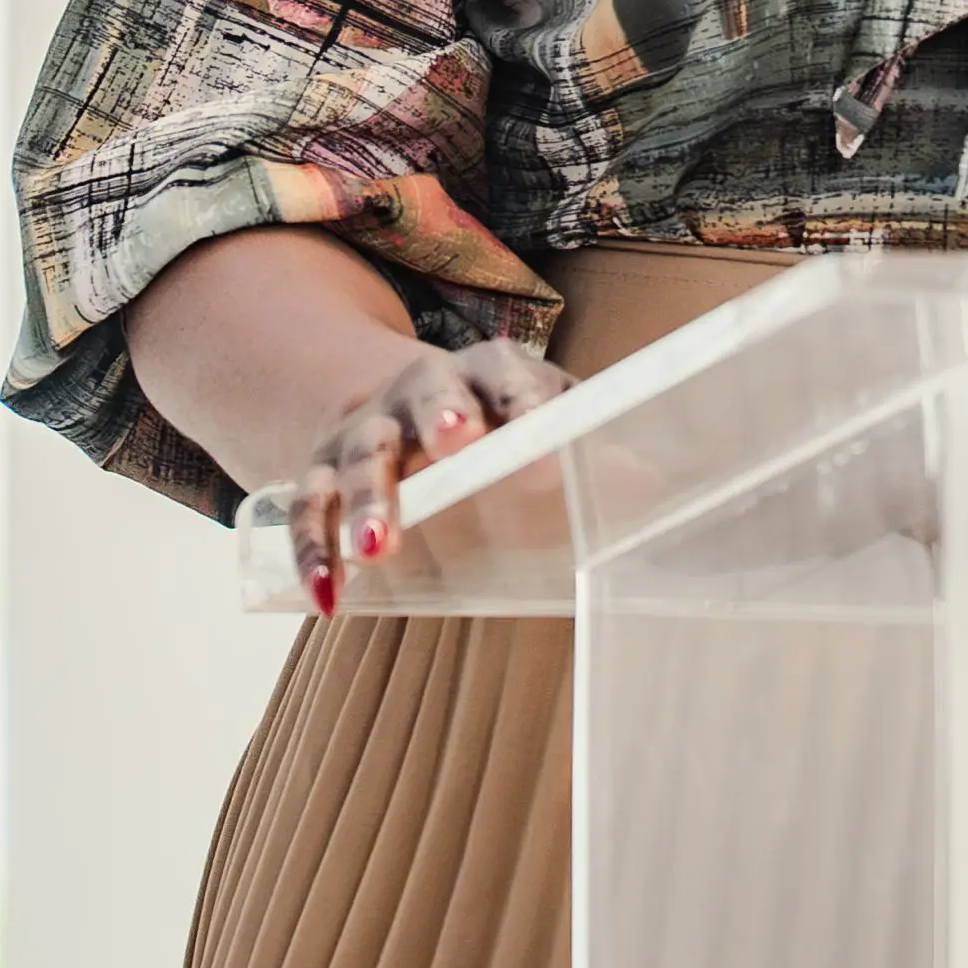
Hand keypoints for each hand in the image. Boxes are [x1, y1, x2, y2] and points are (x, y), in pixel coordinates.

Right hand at [288, 337, 571, 615]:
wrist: (397, 402)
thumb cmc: (496, 426)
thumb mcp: (544, 424)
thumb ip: (591, 453)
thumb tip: (658, 490)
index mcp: (485, 371)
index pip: (506, 374)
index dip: (523, 400)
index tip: (541, 445)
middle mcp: (419, 388)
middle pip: (426, 396)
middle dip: (440, 417)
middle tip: (456, 441)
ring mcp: (365, 430)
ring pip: (362, 456)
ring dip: (369, 499)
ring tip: (380, 548)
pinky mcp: (320, 472)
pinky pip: (309, 509)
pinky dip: (314, 550)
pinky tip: (329, 596)